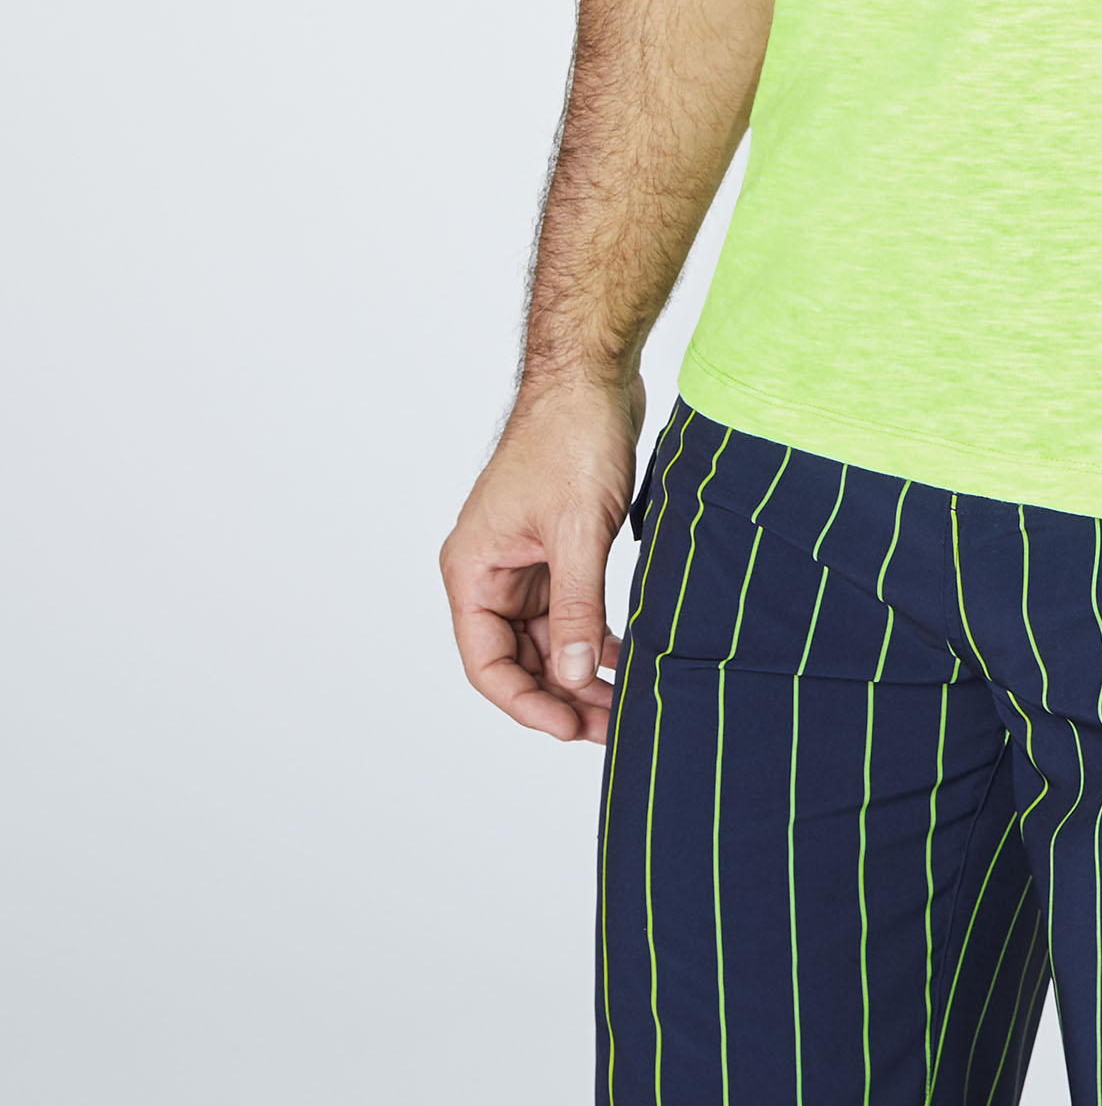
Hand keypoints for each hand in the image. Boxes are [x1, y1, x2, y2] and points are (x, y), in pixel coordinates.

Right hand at [439, 373, 641, 742]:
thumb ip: (574, 607)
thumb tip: (571, 677)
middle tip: (611, 726)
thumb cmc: (571, 438)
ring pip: (546, 638)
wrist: (592, 377)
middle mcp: (490, 570)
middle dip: (561, 695)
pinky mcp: (556, 548)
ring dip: (580, 669)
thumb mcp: (577, 532)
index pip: (486, 662)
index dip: (527, 703)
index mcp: (473, 569)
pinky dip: (592, 634)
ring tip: (624, 701)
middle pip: (517, 657)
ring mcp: (523, 561)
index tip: (570, 729)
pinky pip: (568, 609)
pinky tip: (625, 654)